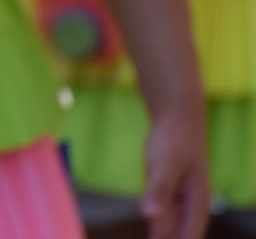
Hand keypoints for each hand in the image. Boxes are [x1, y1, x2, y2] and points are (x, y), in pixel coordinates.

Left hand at [141, 101, 209, 238]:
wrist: (176, 118)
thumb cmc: (174, 140)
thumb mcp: (164, 163)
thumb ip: (158, 190)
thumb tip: (150, 217)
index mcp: (196, 203)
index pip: (187, 238)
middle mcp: (189, 206)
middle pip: (177, 237)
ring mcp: (177, 200)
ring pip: (167, 229)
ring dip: (159, 238)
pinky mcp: (165, 193)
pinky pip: (160, 217)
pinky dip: (155, 229)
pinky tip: (151, 235)